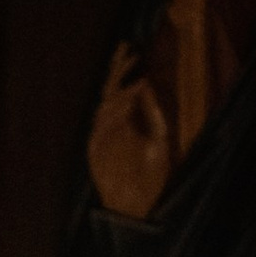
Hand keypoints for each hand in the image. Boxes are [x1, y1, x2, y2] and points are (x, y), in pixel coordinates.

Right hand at [87, 45, 173, 223]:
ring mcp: (101, 140)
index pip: (120, 89)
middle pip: (108, 92)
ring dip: (120, 92)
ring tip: (137, 78)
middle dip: (117, 72)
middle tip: (129, 51)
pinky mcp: (95, 153)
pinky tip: (129, 101)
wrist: (138, 207)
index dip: (124, 69)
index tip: (136, 49)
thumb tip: (147, 84)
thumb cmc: (150, 178)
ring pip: (105, 107)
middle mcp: (110, 128)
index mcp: (123, 122)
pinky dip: (116, 112)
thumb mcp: (160, 138)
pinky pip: (102, 127)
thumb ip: (153, 113)